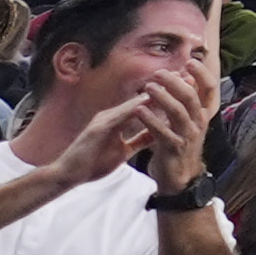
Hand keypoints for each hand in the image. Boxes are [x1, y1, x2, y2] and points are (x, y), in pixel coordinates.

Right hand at [51, 74, 202, 190]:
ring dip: (155, 95)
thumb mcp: (122, 151)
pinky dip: (135, 110)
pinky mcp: (98, 129)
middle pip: (142, 99)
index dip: (165, 96)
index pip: (145, 104)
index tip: (187, 88)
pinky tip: (150, 105)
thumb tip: (156, 133)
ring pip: (134, 104)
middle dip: (164, 89)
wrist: (66, 175)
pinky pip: (120, 117)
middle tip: (188, 79)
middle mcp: (111, 115)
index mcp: (117, 120)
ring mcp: (104, 120)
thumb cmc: (92, 164)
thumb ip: (138, 140)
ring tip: (175, 87)